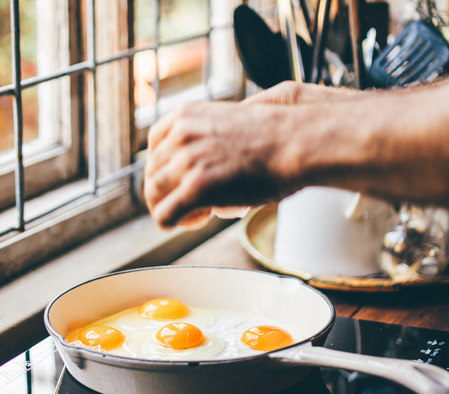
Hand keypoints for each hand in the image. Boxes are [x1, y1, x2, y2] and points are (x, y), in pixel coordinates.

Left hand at [144, 100, 300, 228]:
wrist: (296, 143)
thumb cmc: (276, 137)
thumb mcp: (228, 122)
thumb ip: (205, 137)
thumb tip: (197, 165)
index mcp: (184, 116)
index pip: (154, 148)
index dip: (169, 169)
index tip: (188, 180)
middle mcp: (179, 135)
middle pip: (151, 173)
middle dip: (171, 191)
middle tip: (196, 201)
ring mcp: (185, 161)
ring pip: (153, 196)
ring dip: (174, 208)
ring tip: (201, 211)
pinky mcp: (195, 188)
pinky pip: (164, 216)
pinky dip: (176, 223)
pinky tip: (199, 220)